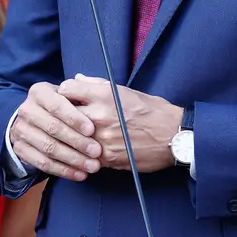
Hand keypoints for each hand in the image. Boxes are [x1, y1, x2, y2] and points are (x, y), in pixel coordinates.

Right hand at [6, 82, 100, 180]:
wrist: (36, 120)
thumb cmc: (62, 106)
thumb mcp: (69, 94)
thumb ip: (81, 89)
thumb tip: (84, 83)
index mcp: (39, 92)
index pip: (56, 105)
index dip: (74, 118)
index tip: (92, 130)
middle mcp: (26, 109)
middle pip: (52, 128)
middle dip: (77, 141)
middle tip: (97, 152)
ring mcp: (21, 130)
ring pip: (48, 147)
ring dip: (72, 159)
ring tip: (92, 166)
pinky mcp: (20, 149)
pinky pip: (42, 163)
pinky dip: (63, 170)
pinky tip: (80, 174)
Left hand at [58, 75, 184, 173]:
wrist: (174, 136)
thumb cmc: (152, 110)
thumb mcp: (125, 90)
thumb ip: (97, 84)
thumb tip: (77, 79)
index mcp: (104, 95)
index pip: (67, 88)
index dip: (64, 92)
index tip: (66, 97)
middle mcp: (99, 115)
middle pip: (63, 114)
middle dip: (62, 115)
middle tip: (63, 117)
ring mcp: (101, 138)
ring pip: (71, 136)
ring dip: (71, 135)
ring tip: (73, 134)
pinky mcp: (107, 157)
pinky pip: (85, 154)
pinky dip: (83, 151)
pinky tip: (87, 149)